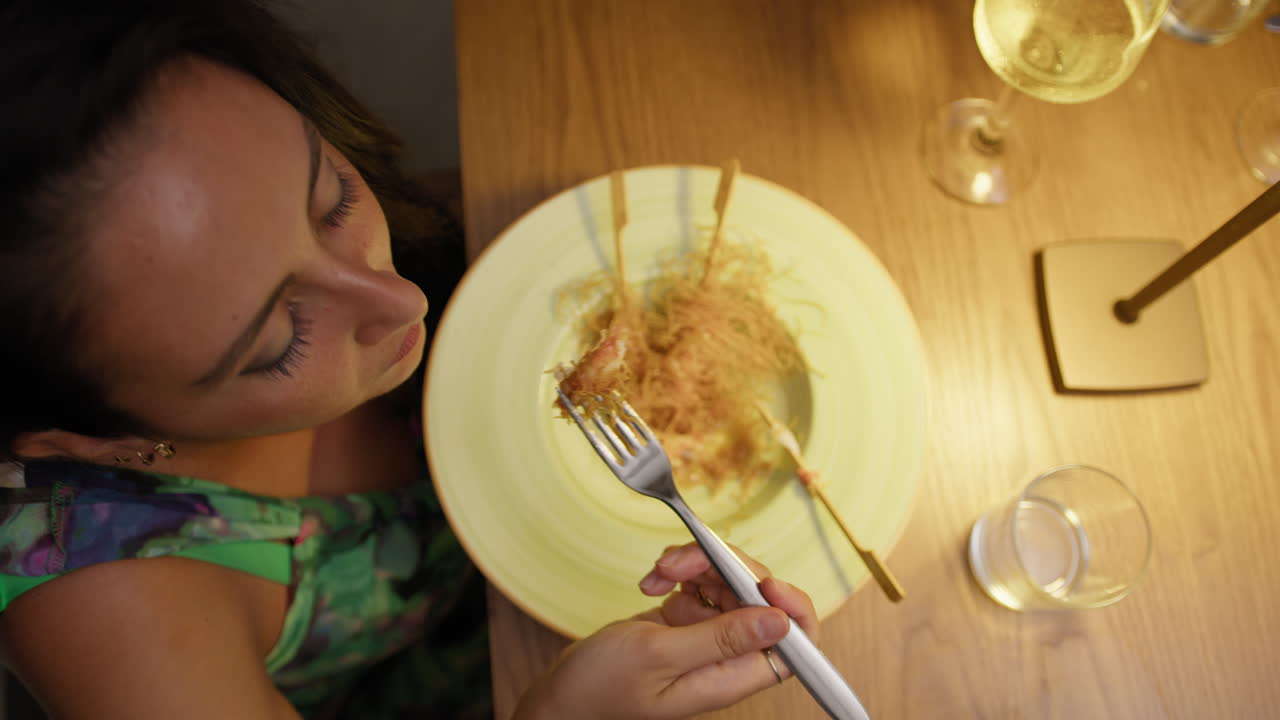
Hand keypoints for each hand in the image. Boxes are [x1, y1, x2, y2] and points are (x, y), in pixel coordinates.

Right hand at [513, 543, 817, 719]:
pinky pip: (700, 583)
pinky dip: (678, 572)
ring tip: (659, 570)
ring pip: (728, 582)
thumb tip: (781, 621)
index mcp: (730, 677)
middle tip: (680, 563)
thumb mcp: (659, 655)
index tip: (761, 580)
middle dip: (726, 567)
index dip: (789, 605)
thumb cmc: (599, 689)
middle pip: (759, 597)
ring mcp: (704, 637)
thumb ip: (721, 637)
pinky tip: (652, 580)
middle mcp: (724, 658)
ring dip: (697, 564)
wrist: (559, 696)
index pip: (794, 643)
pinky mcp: (684, 621)